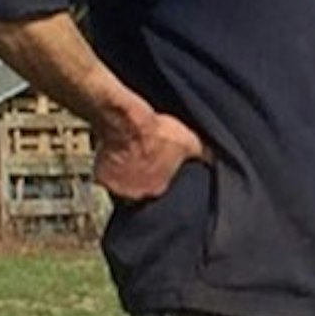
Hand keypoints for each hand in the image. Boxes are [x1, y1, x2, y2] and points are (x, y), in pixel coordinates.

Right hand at [89, 105, 206, 203]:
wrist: (125, 121)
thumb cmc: (156, 131)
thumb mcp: (189, 141)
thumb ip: (202, 154)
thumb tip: (215, 159)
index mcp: (158, 190)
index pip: (161, 193)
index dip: (161, 183)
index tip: (160, 173)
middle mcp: (136, 194)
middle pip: (140, 194)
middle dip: (142, 184)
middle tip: (144, 168)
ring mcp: (116, 188)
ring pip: (122, 189)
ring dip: (126, 179)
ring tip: (130, 164)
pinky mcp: (100, 178)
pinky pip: (105, 179)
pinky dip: (109, 171)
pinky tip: (115, 159)